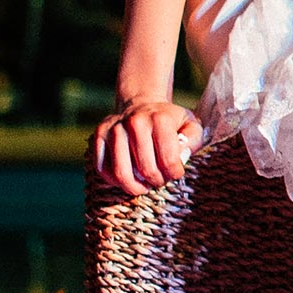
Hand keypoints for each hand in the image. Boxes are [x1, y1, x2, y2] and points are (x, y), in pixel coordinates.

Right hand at [89, 98, 203, 194]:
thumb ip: (193, 140)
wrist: (142, 105)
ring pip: (121, 174)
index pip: (168, 161)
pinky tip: (129, 177)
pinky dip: (116, 181)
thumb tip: (181, 157)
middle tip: (160, 179)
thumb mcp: (191, 125)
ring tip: (145, 183)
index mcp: (160, 119)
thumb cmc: (168, 121)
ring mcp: (114, 128)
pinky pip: (103, 170)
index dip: (174, 174)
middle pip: (145, 170)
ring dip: (136, 186)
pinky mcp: (99, 136)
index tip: (175, 173)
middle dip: (156, 181)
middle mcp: (135, 122)